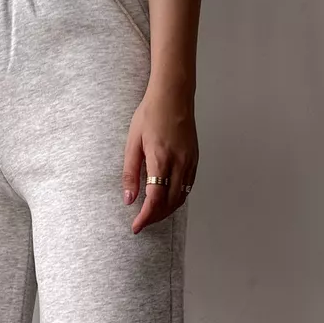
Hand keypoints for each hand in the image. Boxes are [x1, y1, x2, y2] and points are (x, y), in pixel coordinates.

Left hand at [123, 80, 197, 231]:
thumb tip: (129, 199)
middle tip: (142, 222)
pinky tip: (167, 199)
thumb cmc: (150, 114)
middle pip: (170, 203)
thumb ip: (130, 173)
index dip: (145, 217)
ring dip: (167, 210)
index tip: (136, 227)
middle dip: (155, 217)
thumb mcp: (132, 143)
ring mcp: (190, 161)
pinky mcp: (195, 158)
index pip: (155, 199)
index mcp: (161, 159)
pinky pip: (188, 186)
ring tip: (152, 214)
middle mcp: (179, 163)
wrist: (173, 95)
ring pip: (181, 197)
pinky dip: (177, 198)